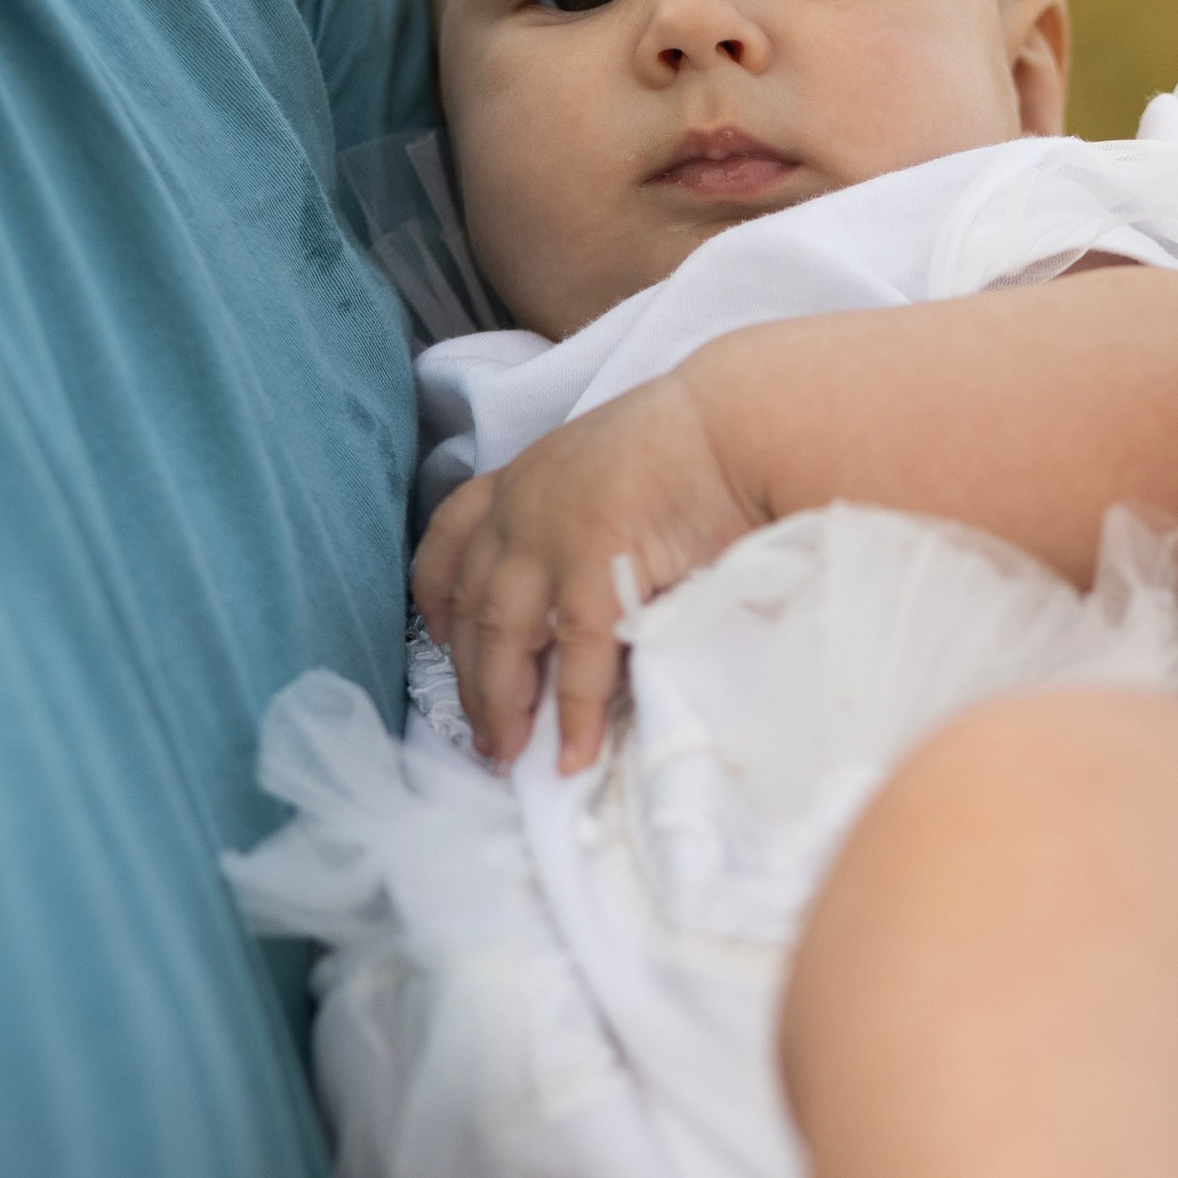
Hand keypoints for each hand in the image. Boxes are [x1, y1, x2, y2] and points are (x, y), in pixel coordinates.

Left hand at [410, 369, 763, 768]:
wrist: (741, 423)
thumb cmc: (700, 440)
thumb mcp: (613, 469)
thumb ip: (585, 520)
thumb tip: (587, 586)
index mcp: (524, 477)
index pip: (451, 533)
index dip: (436, 590)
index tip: (437, 634)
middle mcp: (521, 507)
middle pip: (472, 605)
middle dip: (469, 677)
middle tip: (481, 733)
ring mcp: (549, 539)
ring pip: (502, 639)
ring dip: (502, 705)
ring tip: (507, 754)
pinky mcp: (592, 570)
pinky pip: (574, 659)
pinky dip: (573, 713)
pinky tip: (574, 752)